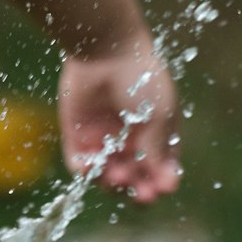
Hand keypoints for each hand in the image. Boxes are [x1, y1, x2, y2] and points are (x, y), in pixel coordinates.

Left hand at [57, 45, 180, 202]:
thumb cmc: (139, 78)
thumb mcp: (157, 114)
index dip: (161, 182)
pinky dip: (85, 172)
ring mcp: (103, 137)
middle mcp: (130, 138)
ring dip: (113, 184)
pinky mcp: (77, 134)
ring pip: (108, 176)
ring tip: (115, 175)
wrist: (105, 49)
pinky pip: (80, 163)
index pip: (161, 168)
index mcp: (156, 132)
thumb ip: (157, 149)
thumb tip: (164, 184)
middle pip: (135, 177)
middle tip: (139, 192)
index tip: (160, 187)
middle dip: (138, 189)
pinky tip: (91, 168)